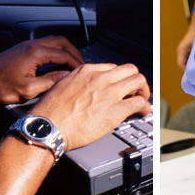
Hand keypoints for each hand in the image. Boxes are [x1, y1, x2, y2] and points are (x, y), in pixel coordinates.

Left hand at [0, 36, 84, 103]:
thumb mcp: (28, 90)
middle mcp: (32, 45)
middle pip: (62, 42)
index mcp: (35, 53)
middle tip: (83, 65)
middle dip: (75, 53)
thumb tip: (66, 77)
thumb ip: (50, 81)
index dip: (77, 63)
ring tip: (72, 64)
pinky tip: (56, 63)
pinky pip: (45, 46)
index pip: (64, 54)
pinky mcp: (22, 50)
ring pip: (53, 42)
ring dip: (65, 51)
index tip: (84, 72)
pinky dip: (55, 52)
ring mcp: (26, 46)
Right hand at [30, 63, 150, 149]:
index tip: (119, 86)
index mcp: (86, 71)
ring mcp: (109, 93)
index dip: (118, 78)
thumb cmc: (50, 112)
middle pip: (130, 69)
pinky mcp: (116, 110)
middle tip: (135, 90)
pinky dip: (145, 107)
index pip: (112, 68)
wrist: (48, 126)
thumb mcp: (60, 86)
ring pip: (139, 81)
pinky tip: (142, 112)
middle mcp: (100, 78)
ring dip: (144, 90)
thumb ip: (75, 84)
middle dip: (135, 80)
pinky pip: (140, 103)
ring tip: (142, 99)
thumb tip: (81, 90)